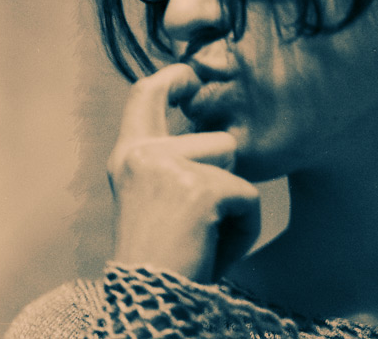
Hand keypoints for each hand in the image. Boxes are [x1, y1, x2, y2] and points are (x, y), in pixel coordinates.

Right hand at [107, 63, 260, 282]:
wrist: (150, 302)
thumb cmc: (161, 255)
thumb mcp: (154, 197)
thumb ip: (173, 159)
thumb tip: (218, 134)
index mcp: (129, 155)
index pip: (145, 94)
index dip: (172, 77)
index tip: (192, 75)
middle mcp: (142, 154)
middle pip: (219, 139)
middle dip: (225, 177)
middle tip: (197, 223)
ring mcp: (169, 167)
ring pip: (235, 163)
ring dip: (233, 203)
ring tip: (203, 235)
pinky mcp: (200, 189)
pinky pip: (248, 198)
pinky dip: (243, 229)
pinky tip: (213, 250)